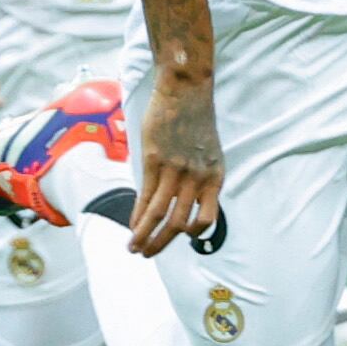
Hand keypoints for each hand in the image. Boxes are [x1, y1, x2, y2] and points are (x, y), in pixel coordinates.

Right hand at [129, 72, 223, 256]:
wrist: (186, 91)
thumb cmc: (195, 120)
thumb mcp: (208, 153)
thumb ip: (199, 177)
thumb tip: (183, 198)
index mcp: (216, 178)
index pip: (206, 219)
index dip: (192, 235)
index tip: (179, 238)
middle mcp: (199, 178)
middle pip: (181, 224)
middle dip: (163, 244)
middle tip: (148, 254)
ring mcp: (177, 170)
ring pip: (160, 216)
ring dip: (145, 237)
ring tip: (133, 248)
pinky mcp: (155, 161)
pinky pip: (146, 197)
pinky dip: (137, 217)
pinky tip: (130, 227)